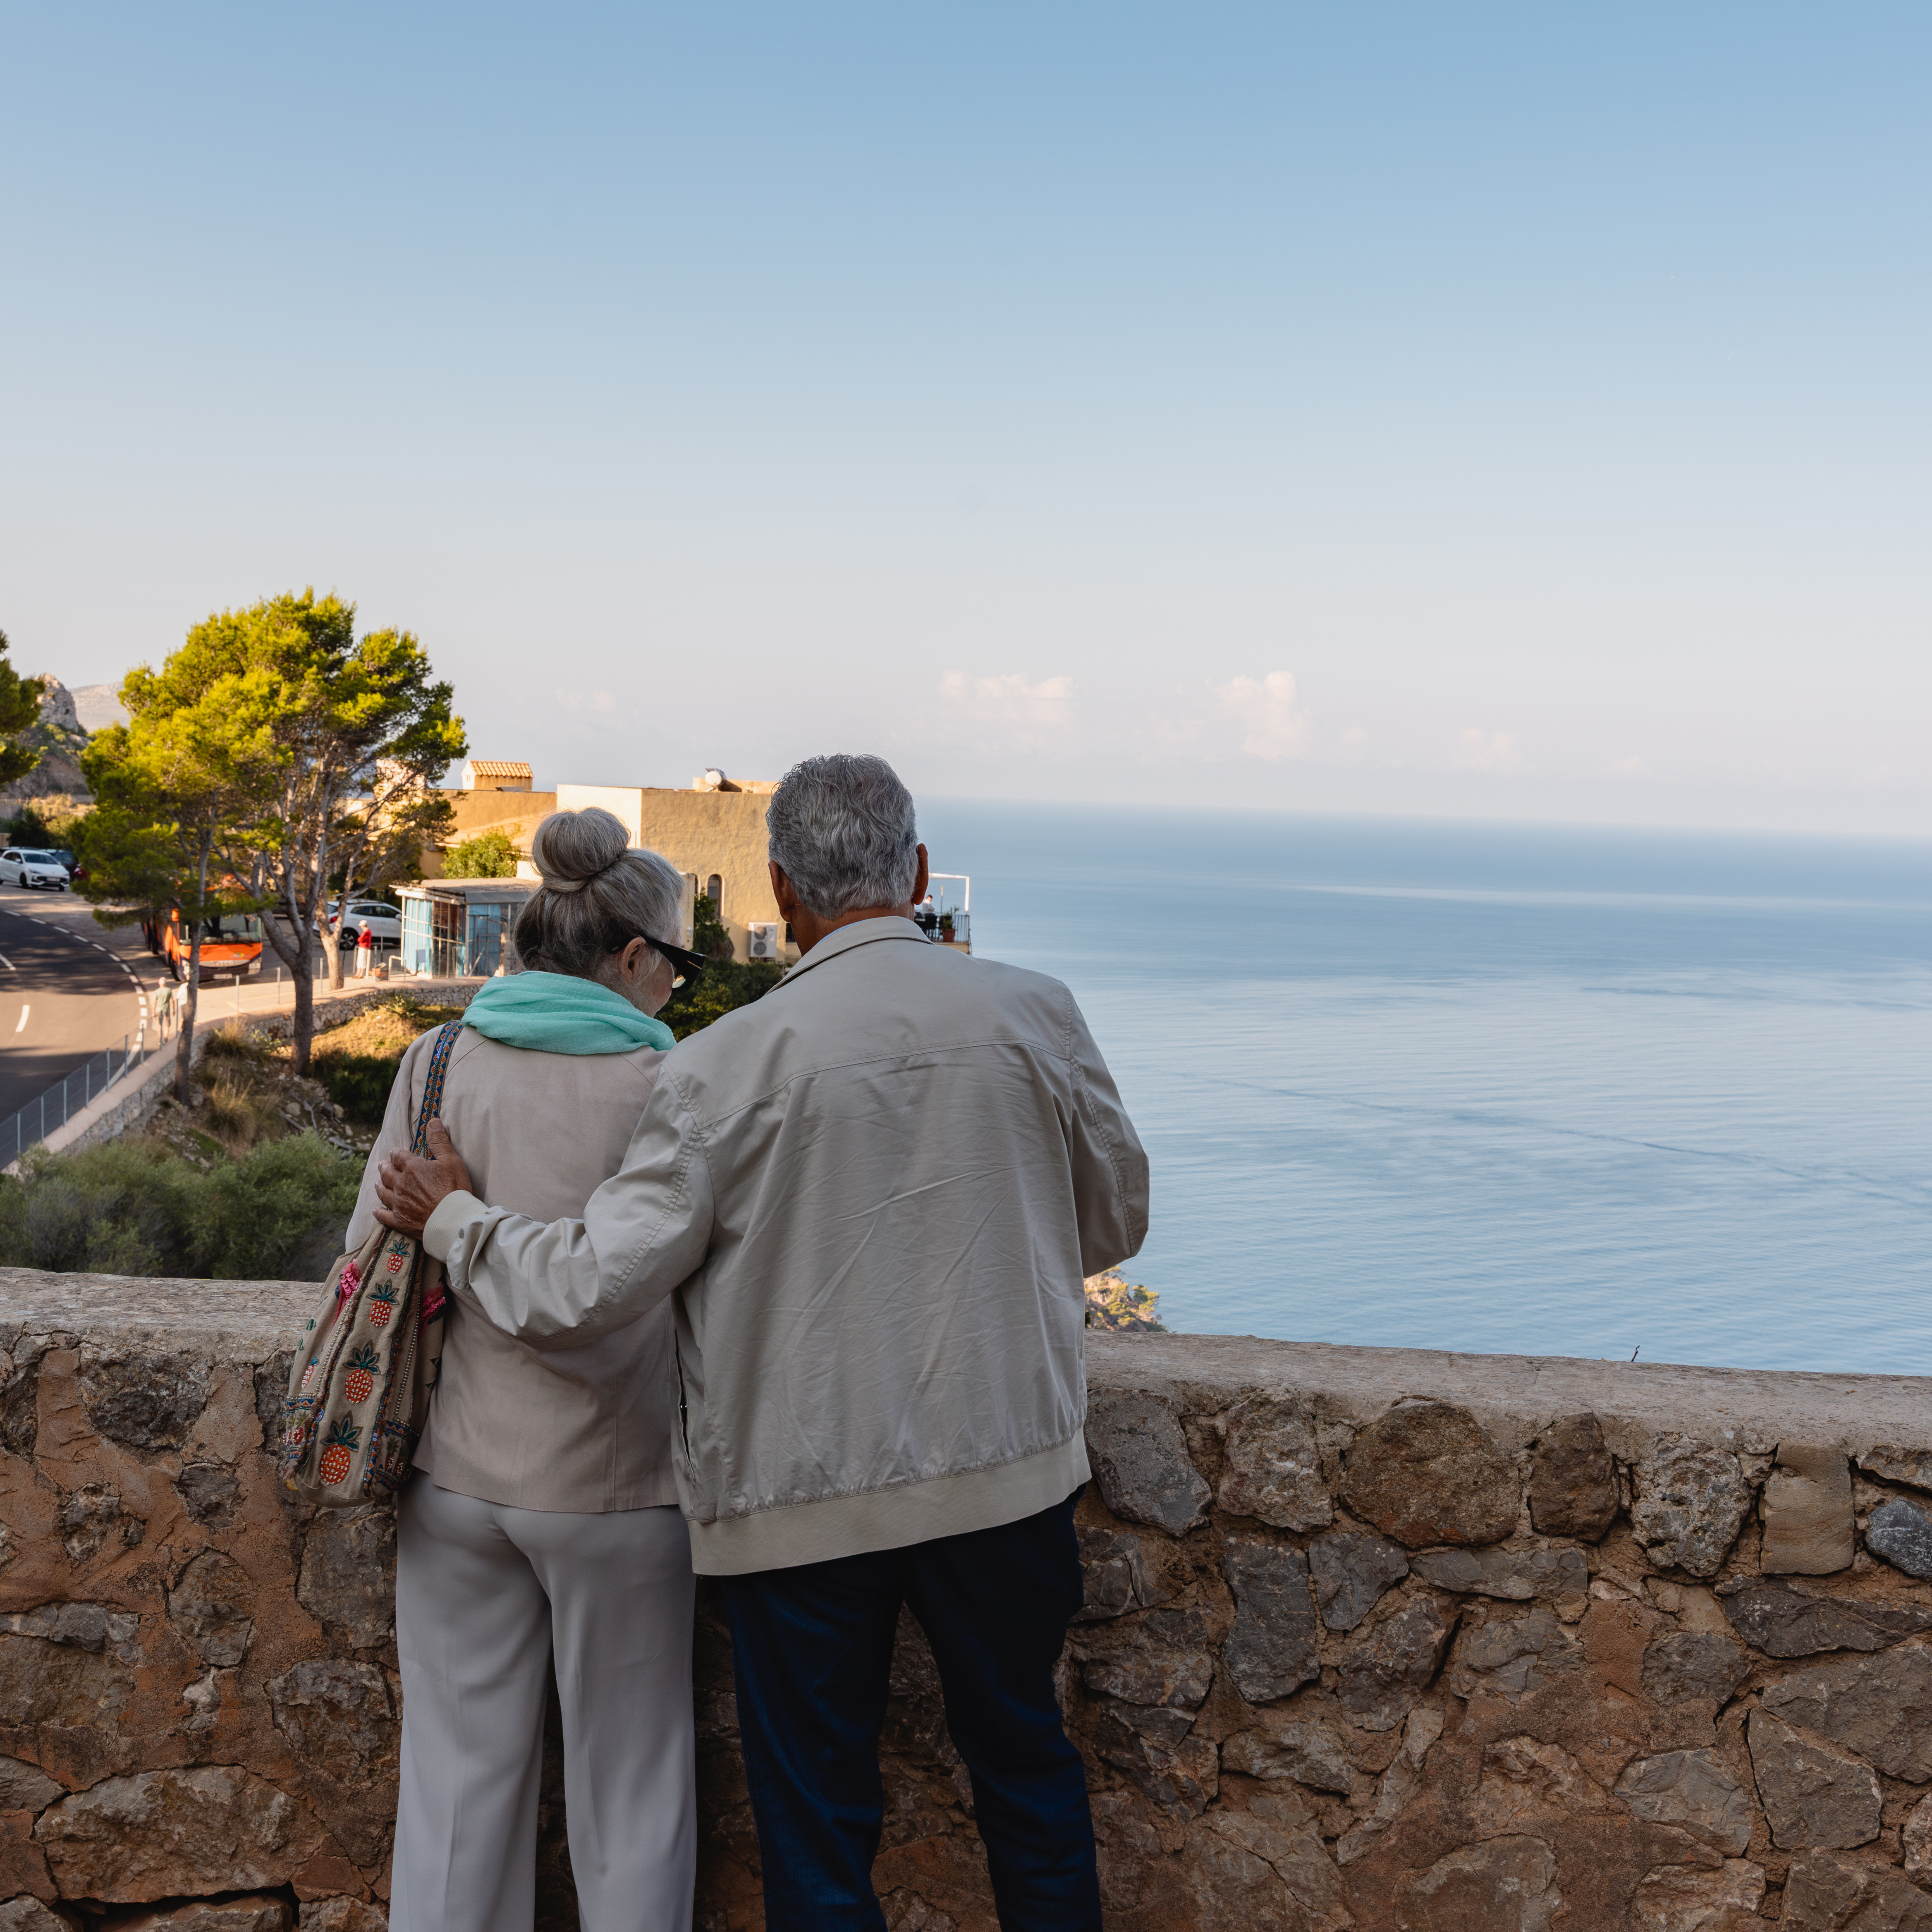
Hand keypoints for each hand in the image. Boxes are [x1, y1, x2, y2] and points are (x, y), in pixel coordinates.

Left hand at [373, 1119, 473, 1234]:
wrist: (452, 1219)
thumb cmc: (454, 1188)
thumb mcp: (451, 1161)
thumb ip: (439, 1141)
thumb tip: (432, 1121)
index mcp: (413, 1168)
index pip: (399, 1156)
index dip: (397, 1154)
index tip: (395, 1153)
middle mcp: (401, 1184)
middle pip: (387, 1174)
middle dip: (384, 1168)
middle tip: (382, 1165)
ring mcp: (398, 1203)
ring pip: (383, 1192)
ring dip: (379, 1186)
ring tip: (377, 1183)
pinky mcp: (399, 1220)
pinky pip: (384, 1215)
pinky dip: (379, 1212)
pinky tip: (376, 1210)